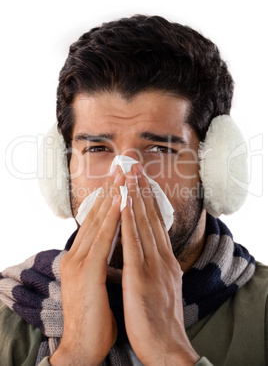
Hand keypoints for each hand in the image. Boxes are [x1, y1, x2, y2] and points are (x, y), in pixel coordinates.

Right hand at [50, 168, 124, 365]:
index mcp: (82, 257)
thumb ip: (103, 262)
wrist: (83, 346)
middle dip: (111, 191)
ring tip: (122, 176)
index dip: (109, 201)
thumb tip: (114, 249)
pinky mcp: (87, 272)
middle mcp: (78, 254)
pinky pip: (103, 240)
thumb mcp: (98, 283)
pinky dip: (112, 219)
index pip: (97, 222)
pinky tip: (120, 203)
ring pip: (99, 222)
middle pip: (97, 216)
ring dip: (112, 197)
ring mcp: (80, 261)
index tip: (121, 182)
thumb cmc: (95, 316)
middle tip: (123, 168)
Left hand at [120, 165, 199, 365]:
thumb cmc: (159, 319)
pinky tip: (122, 204)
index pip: (155, 223)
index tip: (141, 180)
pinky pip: (133, 242)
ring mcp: (153, 265)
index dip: (148, 200)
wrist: (168, 347)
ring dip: (135, 197)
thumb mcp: (160, 286)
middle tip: (135, 166)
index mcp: (165, 260)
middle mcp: (162, 257)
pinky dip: (128, 220)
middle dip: (142, 189)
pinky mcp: (141, 276)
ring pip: (142, 223)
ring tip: (129, 175)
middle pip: (150, 217)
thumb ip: (152, 267)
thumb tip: (141, 255)